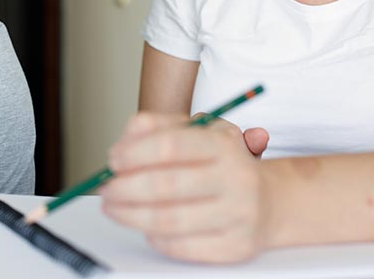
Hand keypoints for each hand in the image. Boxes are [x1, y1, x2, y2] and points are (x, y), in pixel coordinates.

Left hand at [100, 112, 269, 262]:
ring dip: (130, 215)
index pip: (171, 145)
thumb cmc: (219, 163)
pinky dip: (154, 236)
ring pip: (169, 220)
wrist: (269, 200)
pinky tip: (144, 225)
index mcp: (223, 144)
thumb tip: (124, 142)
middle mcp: (236, 179)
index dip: (135, 153)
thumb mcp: (196, 132)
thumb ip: (157, 127)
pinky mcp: (235, 247)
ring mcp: (238, 215)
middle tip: (105, 188)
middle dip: (125, 188)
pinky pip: (181, 246)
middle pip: (166, 185)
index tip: (113, 159)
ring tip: (113, 207)